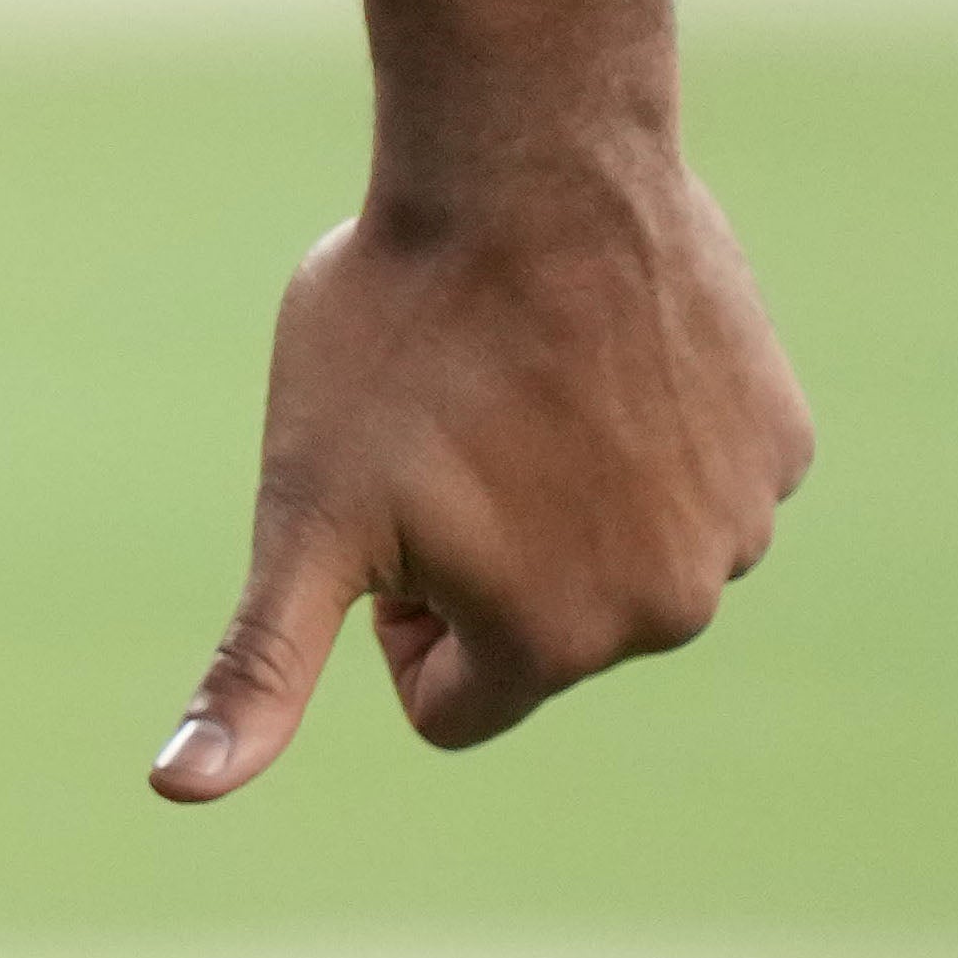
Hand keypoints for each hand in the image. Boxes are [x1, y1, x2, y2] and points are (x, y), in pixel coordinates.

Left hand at [147, 148, 811, 799]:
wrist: (525, 162)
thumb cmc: (394, 336)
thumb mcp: (303, 510)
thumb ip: (261, 664)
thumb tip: (175, 795)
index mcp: (548, 647)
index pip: (448, 702)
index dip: (398, 612)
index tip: (393, 507)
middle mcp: (668, 611)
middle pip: (542, 631)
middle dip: (490, 556)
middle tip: (458, 431)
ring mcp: (740, 524)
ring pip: (622, 551)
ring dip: (571, 492)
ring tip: (528, 385)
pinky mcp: (782, 441)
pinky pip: (697, 477)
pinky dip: (649, 431)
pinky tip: (606, 350)